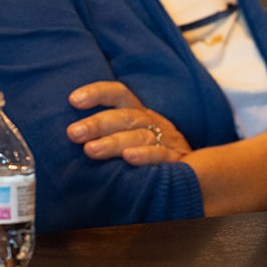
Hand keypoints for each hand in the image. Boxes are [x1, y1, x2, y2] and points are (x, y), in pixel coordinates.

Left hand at [66, 81, 191, 164]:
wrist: (197, 173)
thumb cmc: (148, 154)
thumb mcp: (129, 137)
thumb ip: (105, 133)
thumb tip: (69, 133)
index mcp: (139, 113)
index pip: (119, 94)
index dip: (97, 93)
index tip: (72, 100)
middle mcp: (152, 122)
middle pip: (125, 117)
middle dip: (97, 123)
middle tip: (73, 133)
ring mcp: (167, 140)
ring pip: (140, 136)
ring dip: (114, 142)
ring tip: (91, 150)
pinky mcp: (178, 161)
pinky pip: (162, 156)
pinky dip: (146, 156)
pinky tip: (129, 159)